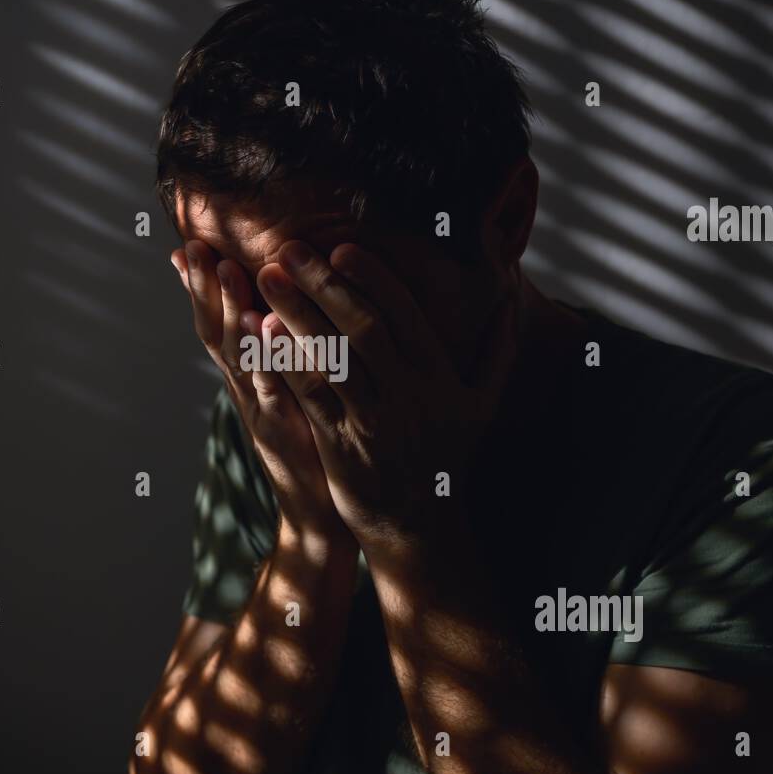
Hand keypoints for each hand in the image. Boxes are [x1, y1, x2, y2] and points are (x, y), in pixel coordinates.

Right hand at [170, 239, 356, 560]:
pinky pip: (273, 391)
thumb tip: (269, 305)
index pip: (216, 322)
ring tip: (229, 272)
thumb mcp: (291, 389)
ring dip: (232, 313)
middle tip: (195, 246)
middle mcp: (245, 391)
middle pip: (216, 333)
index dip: (199, 286)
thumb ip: (277, 351)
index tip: (186, 245)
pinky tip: (267, 330)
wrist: (318, 513)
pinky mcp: (283, 434)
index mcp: (246, 376)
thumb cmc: (310, 443)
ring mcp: (260, 412)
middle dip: (205, 289)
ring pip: (239, 358)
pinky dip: (268, 358)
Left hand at [253, 239, 518, 560]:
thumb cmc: (445, 454)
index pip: (404, 314)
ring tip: (267, 279)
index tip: (341, 247)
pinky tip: (263, 333)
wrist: (417, 526)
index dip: (372, 278)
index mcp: (440, 376)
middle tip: (289, 250)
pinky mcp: (342, 446)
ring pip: (333, 358)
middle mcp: (410, 395)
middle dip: (324, 285)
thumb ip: (497, 347)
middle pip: (363, 328)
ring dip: (297, 315)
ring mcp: (375, 422)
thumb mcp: (481, 403)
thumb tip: (509, 293)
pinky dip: (287, 361)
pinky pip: (312, 396)